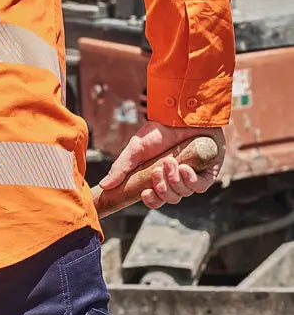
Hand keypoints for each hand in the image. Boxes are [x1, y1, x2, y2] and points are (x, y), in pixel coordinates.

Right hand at [98, 121, 225, 208]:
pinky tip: (184, 168)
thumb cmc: (159, 129)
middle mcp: (178, 179)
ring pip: (184, 193)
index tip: (144, 194)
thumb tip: (104, 186)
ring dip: (174, 180)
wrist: (181, 114)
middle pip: (170, 198)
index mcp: (161, 177)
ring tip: (170, 161)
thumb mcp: (136, 149)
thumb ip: (121, 168)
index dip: (152, 200)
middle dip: (163, 188)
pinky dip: (190, 180)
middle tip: (157, 171)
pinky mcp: (209, 172)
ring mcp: (194, 176)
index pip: (157, 199)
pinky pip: (200, 187)